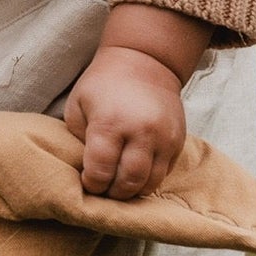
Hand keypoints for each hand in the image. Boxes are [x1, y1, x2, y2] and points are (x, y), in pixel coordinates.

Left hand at [64, 45, 185, 197]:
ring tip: (119, 184)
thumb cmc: (103, 84)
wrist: (145, 62)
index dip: (92, 184)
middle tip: (104, 190)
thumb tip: (85, 170)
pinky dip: (149, 178)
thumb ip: (78, 139)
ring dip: (132, 191)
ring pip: (150, 183)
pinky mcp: (178, 140)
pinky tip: (135, 171)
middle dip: (113, 193)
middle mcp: (141, 132)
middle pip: (128, 182)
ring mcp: (163, 137)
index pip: (101, 171)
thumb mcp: (78, 105)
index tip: (88, 183)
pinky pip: (164, 172)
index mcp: (110, 123)